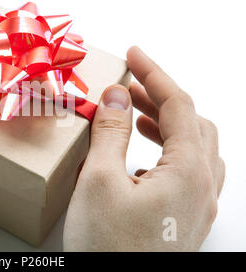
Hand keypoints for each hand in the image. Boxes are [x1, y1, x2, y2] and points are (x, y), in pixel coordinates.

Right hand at [63, 46, 224, 250]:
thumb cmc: (108, 250)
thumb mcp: (100, 181)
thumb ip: (110, 132)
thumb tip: (115, 95)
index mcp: (188, 173)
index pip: (178, 105)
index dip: (155, 73)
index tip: (134, 53)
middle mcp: (202, 189)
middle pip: (192, 125)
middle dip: (160, 98)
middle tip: (129, 85)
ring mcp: (197, 208)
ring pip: (194, 149)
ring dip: (166, 124)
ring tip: (134, 114)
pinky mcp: (183, 221)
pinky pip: (187, 173)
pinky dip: (166, 151)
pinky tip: (141, 157)